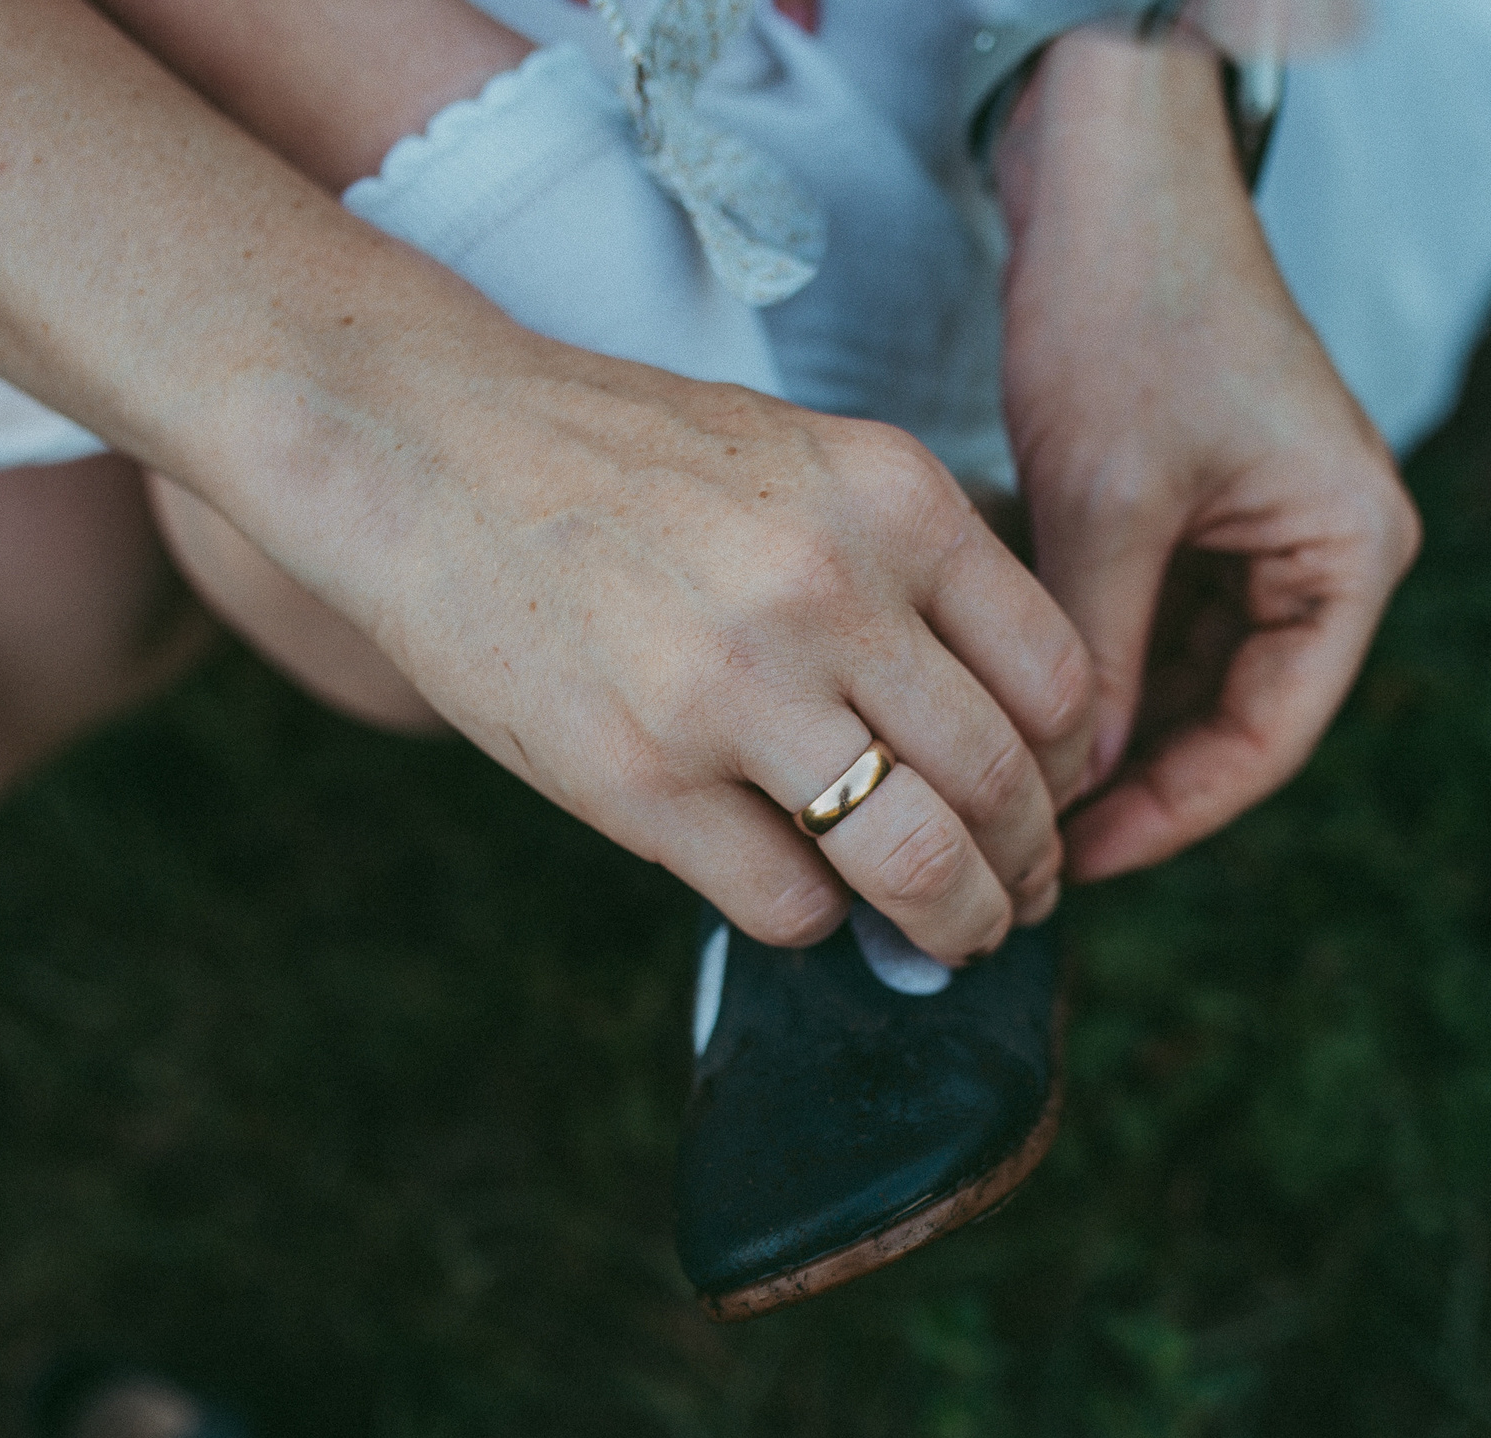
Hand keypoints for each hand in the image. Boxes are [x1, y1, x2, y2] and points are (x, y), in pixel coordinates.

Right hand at [237, 324, 1097, 963]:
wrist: (421, 447)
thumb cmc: (614, 461)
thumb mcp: (796, 460)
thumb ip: (903, 569)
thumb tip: (998, 730)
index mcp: (892, 497)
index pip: (1057, 678)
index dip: (1069, 767)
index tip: (1048, 801)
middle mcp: (830, 591)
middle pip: (1003, 785)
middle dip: (1029, 868)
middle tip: (1018, 895)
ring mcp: (733, 691)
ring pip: (920, 865)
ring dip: (954, 923)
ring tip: (948, 935)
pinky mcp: (640, 779)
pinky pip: (791, 904)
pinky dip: (814, 919)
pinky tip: (795, 889)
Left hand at [996, 24, 1420, 882]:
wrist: (1111, 172)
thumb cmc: (1129, 312)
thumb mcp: (1107, 503)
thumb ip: (1099, 653)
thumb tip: (1068, 787)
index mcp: (1351, 553)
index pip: (1268, 737)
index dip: (1169, 814)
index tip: (1073, 861)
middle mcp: (1328, 550)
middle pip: (1233, 718)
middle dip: (1134, 782)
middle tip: (1028, 847)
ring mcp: (1268, 530)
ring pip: (1188, 677)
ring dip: (1110, 730)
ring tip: (1015, 793)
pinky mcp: (1207, 507)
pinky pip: (1159, 620)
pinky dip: (1098, 664)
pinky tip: (1020, 708)